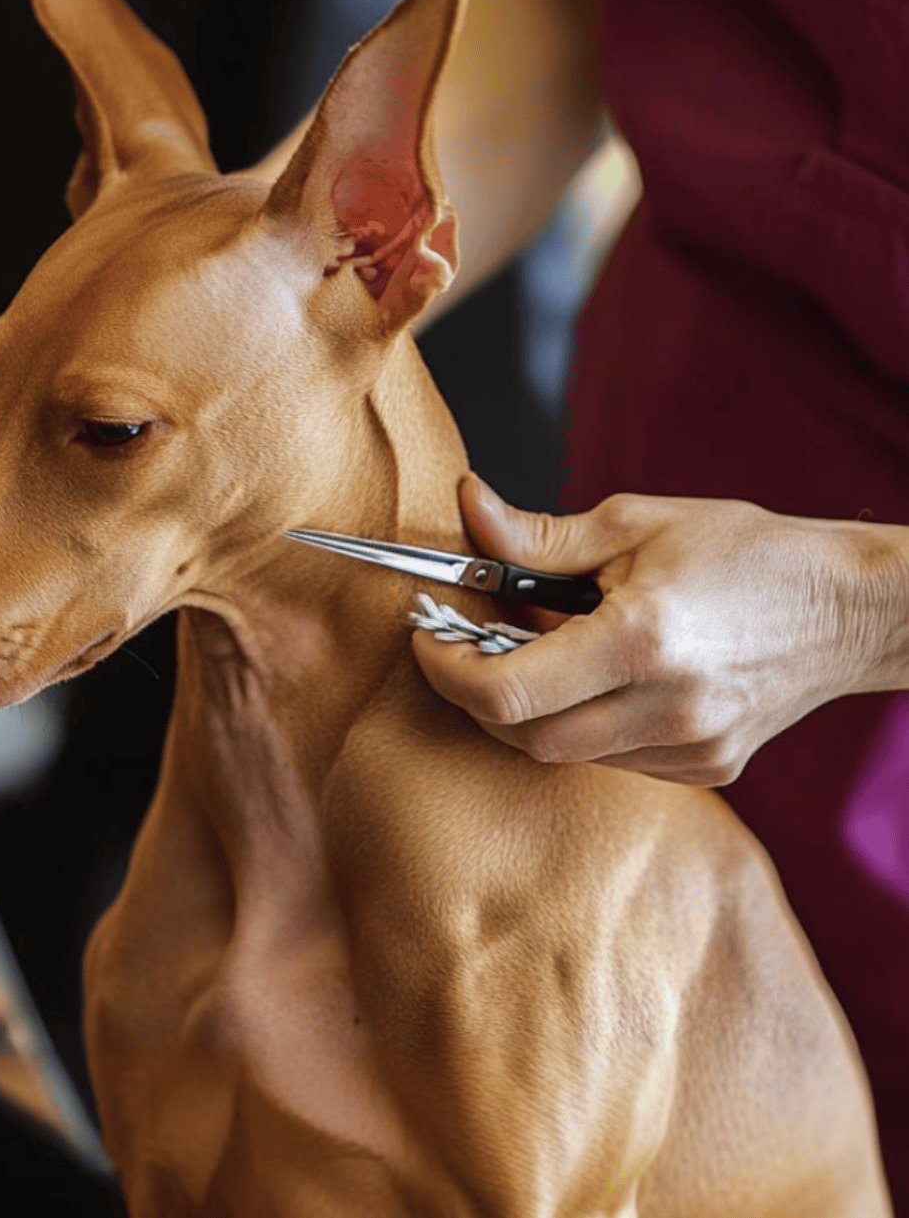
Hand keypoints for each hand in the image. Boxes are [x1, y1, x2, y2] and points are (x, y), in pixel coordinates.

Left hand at [412, 475, 908, 785]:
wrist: (847, 608)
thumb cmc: (749, 553)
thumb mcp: (638, 522)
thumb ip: (540, 534)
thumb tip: (468, 509)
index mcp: (641, 640)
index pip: (506, 691)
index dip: (446, 669)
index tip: (430, 637)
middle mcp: (665, 708)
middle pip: (523, 736)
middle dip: (478, 694)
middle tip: (469, 644)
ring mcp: (689, 749)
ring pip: (563, 753)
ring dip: (530, 709)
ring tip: (543, 650)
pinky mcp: (706, 769)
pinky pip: (611, 760)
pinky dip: (582, 724)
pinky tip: (599, 679)